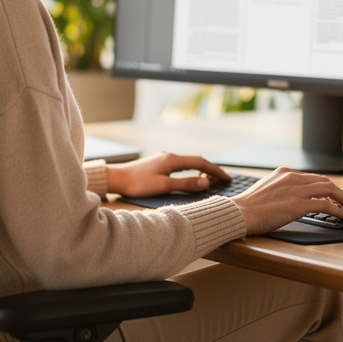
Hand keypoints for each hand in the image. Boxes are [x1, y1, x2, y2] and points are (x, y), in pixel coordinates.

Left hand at [105, 152, 229, 197]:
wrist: (115, 179)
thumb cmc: (137, 183)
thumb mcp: (163, 186)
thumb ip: (185, 184)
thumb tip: (206, 183)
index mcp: (172, 159)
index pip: (200, 163)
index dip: (215, 171)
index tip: (227, 178)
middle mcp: (169, 156)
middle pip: (196, 161)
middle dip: (211, 170)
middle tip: (223, 179)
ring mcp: (163, 159)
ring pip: (187, 163)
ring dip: (200, 170)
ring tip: (211, 179)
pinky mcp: (157, 164)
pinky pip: (179, 166)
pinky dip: (190, 171)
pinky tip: (190, 178)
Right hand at [231, 167, 342, 234]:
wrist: (238, 214)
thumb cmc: (246, 208)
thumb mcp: (265, 192)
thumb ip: (279, 191)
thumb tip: (288, 201)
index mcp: (283, 173)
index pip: (312, 178)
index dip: (326, 186)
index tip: (333, 195)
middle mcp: (292, 178)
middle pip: (325, 181)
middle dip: (339, 192)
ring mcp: (296, 190)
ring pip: (329, 190)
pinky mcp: (298, 204)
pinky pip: (326, 205)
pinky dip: (338, 210)